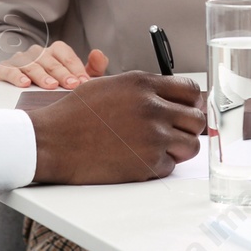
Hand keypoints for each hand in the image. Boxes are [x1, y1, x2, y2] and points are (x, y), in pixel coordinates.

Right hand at [0, 42, 109, 88]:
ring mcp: (21, 60)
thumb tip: (98, 53)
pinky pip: (8, 69)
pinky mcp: (5, 69)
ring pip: (31, 64)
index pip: (66, 55)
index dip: (75, 68)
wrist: (26, 95)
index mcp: (56, 51)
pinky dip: (16, 75)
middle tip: (71, 85)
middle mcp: (38, 53)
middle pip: (50, 61)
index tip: (83, 82)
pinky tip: (24, 84)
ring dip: (41, 75)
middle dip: (62, 73)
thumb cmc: (58, 85)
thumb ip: (93, 68)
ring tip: (51, 86)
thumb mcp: (77, 78)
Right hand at [27, 72, 203, 183]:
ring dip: (179, 148)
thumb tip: (169, 95)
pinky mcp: (148, 164)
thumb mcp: (108, 84)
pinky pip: (171, 166)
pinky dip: (159, 165)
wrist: (54, 142)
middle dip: (189, 126)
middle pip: (197, 119)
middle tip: (176, 132)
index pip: (190, 90)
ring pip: (191, 145)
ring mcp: (152, 137)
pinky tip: (139, 159)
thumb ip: (142, 88)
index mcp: (143, 84)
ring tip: (160, 148)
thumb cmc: (76, 114)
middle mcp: (152, 108)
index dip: (192, 102)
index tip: (188, 109)